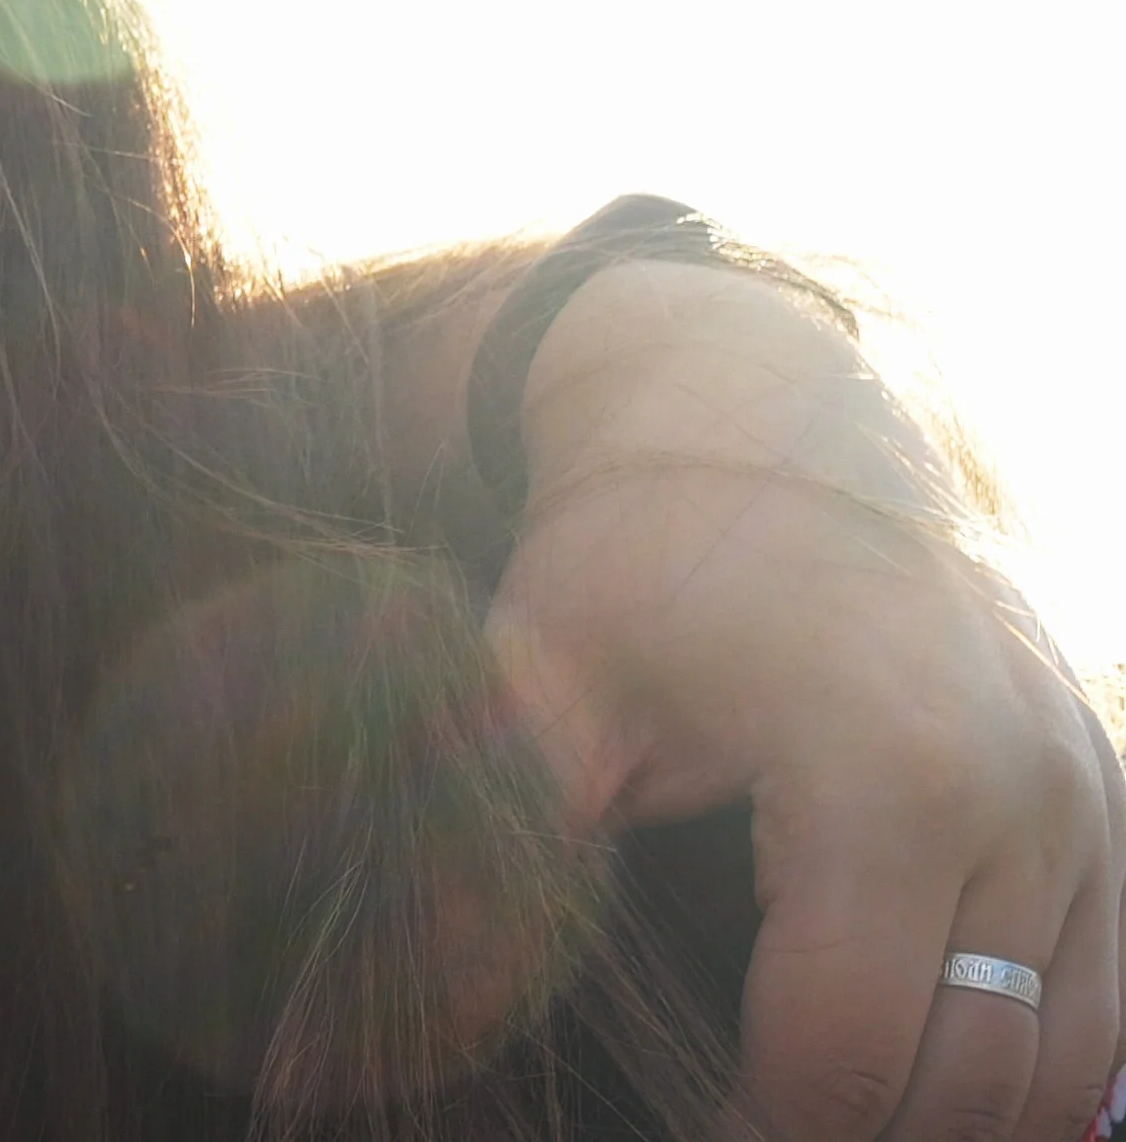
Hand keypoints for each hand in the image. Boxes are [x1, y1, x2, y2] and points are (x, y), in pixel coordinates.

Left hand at [491, 262, 1123, 1141]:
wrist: (766, 421)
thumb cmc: (638, 558)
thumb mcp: (541, 678)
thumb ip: (516, 829)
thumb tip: (433, 977)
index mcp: (886, 779)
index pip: (838, 1053)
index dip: (752, 1132)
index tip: (684, 1137)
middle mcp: (1023, 801)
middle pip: (965, 1083)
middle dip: (848, 1137)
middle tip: (741, 1131)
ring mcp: (1088, 803)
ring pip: (1064, 1065)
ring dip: (949, 1119)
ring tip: (823, 1113)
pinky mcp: (1112, 803)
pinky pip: (1113, 1004)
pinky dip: (1032, 1068)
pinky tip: (921, 1077)